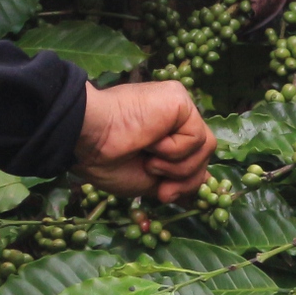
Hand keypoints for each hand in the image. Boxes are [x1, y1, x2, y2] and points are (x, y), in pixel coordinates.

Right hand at [74, 81, 214, 202]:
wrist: (89, 139)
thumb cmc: (108, 159)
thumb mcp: (148, 179)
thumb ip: (176, 179)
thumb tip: (206, 184)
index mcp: (166, 131)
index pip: (194, 156)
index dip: (186, 181)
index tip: (165, 195)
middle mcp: (175, 117)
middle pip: (204, 154)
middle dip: (185, 181)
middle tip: (162, 191)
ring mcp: (179, 106)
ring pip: (205, 148)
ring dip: (178, 166)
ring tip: (150, 161)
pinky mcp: (180, 99)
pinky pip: (197, 136)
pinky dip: (175, 150)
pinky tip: (152, 142)